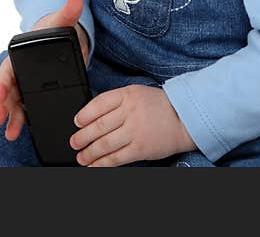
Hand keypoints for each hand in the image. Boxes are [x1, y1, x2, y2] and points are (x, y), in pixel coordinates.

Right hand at [0, 0, 89, 140]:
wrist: (63, 36)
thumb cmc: (57, 28)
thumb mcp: (62, 21)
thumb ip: (68, 13)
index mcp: (21, 54)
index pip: (8, 69)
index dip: (2, 82)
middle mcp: (20, 70)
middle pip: (8, 90)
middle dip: (2, 105)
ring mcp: (26, 83)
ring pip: (15, 102)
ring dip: (11, 117)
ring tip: (10, 134)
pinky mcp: (36, 93)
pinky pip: (26, 108)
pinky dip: (22, 120)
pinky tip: (20, 132)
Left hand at [69, 84, 195, 166]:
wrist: (184, 118)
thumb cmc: (159, 106)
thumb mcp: (136, 93)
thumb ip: (116, 101)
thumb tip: (92, 115)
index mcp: (127, 95)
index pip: (99, 103)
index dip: (84, 114)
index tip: (76, 122)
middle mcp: (130, 112)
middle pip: (99, 126)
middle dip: (83, 137)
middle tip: (74, 142)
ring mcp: (135, 131)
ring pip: (105, 144)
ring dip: (90, 152)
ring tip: (81, 157)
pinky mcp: (140, 149)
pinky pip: (117, 158)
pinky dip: (103, 163)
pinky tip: (95, 166)